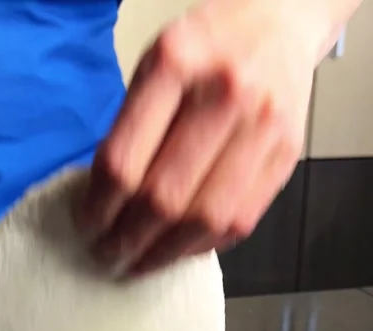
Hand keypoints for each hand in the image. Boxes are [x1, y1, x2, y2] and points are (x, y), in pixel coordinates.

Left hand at [77, 0, 324, 275]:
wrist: (280, 23)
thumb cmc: (209, 45)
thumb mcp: (155, 63)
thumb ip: (132, 126)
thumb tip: (103, 202)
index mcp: (177, 64)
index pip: (123, 163)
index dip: (98, 209)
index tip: (86, 227)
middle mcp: (225, 94)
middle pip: (163, 199)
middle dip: (127, 241)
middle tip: (107, 256)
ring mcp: (262, 128)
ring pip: (204, 220)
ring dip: (163, 254)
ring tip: (139, 264)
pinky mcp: (286, 157)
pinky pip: (238, 222)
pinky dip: (202, 245)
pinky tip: (179, 249)